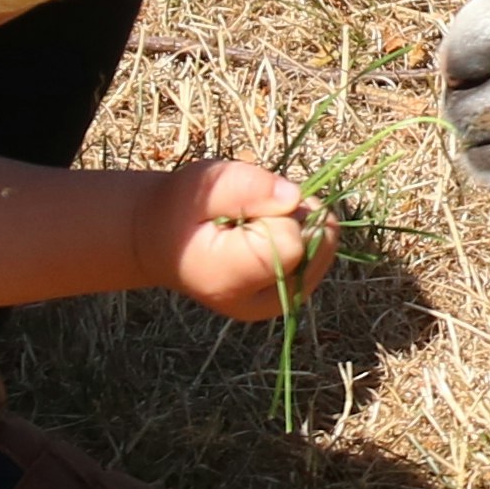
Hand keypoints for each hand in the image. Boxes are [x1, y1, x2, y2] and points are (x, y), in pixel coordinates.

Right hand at [159, 157, 335, 320]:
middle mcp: (261, 303)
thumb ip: (245, 186)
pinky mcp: (291, 296)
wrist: (165, 241)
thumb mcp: (203, 184)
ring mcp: (280, 304)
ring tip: (256, 224)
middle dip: (294, 215)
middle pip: (317, 245)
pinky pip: (321, 254)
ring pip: (325, 248)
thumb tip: (294, 197)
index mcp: (231, 280)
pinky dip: (303, 235)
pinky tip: (269, 234)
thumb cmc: (181, 208)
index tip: (242, 209)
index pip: (292, 241)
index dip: (276, 211)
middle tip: (251, 214)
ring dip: (300, 224)